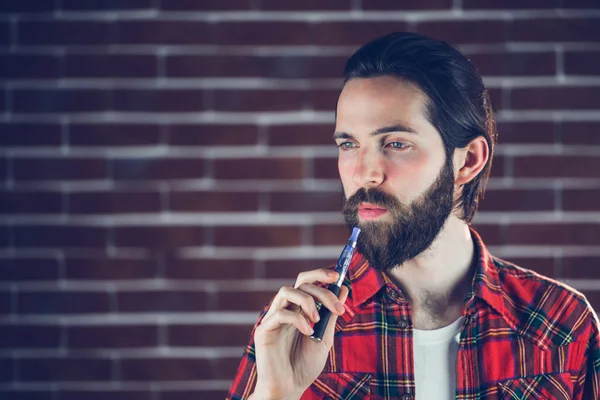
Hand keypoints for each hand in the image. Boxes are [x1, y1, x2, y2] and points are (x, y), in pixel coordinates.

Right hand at [250, 268, 348, 399]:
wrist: (290, 388)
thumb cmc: (305, 365)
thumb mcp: (325, 337)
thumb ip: (331, 314)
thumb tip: (344, 288)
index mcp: (299, 309)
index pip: (307, 282)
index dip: (320, 274)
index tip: (338, 276)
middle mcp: (285, 309)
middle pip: (300, 283)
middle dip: (322, 290)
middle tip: (336, 307)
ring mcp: (273, 318)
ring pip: (286, 291)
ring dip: (307, 301)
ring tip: (317, 320)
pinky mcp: (264, 330)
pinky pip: (280, 313)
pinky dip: (298, 319)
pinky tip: (308, 333)